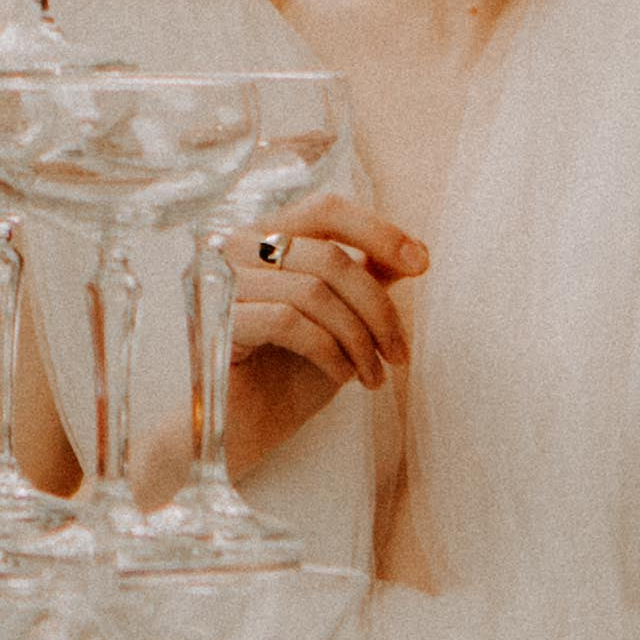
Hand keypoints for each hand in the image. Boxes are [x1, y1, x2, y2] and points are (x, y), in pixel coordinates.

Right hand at [219, 192, 421, 460]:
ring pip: (315, 291)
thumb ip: (363, 277)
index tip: (421, 263)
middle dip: (378, 309)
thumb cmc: (286, 372)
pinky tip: (342, 376)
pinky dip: (330, 351)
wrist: (243, 429)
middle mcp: (236, 247)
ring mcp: (221, 281)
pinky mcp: (218, 321)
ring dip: (360, 339)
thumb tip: (413, 252)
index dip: (379, 231)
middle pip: (329, 257)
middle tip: (400, 354)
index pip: (326, 210)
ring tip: (373, 375)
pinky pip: (290, 322)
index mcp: (264, 235)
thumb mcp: (336, 317)